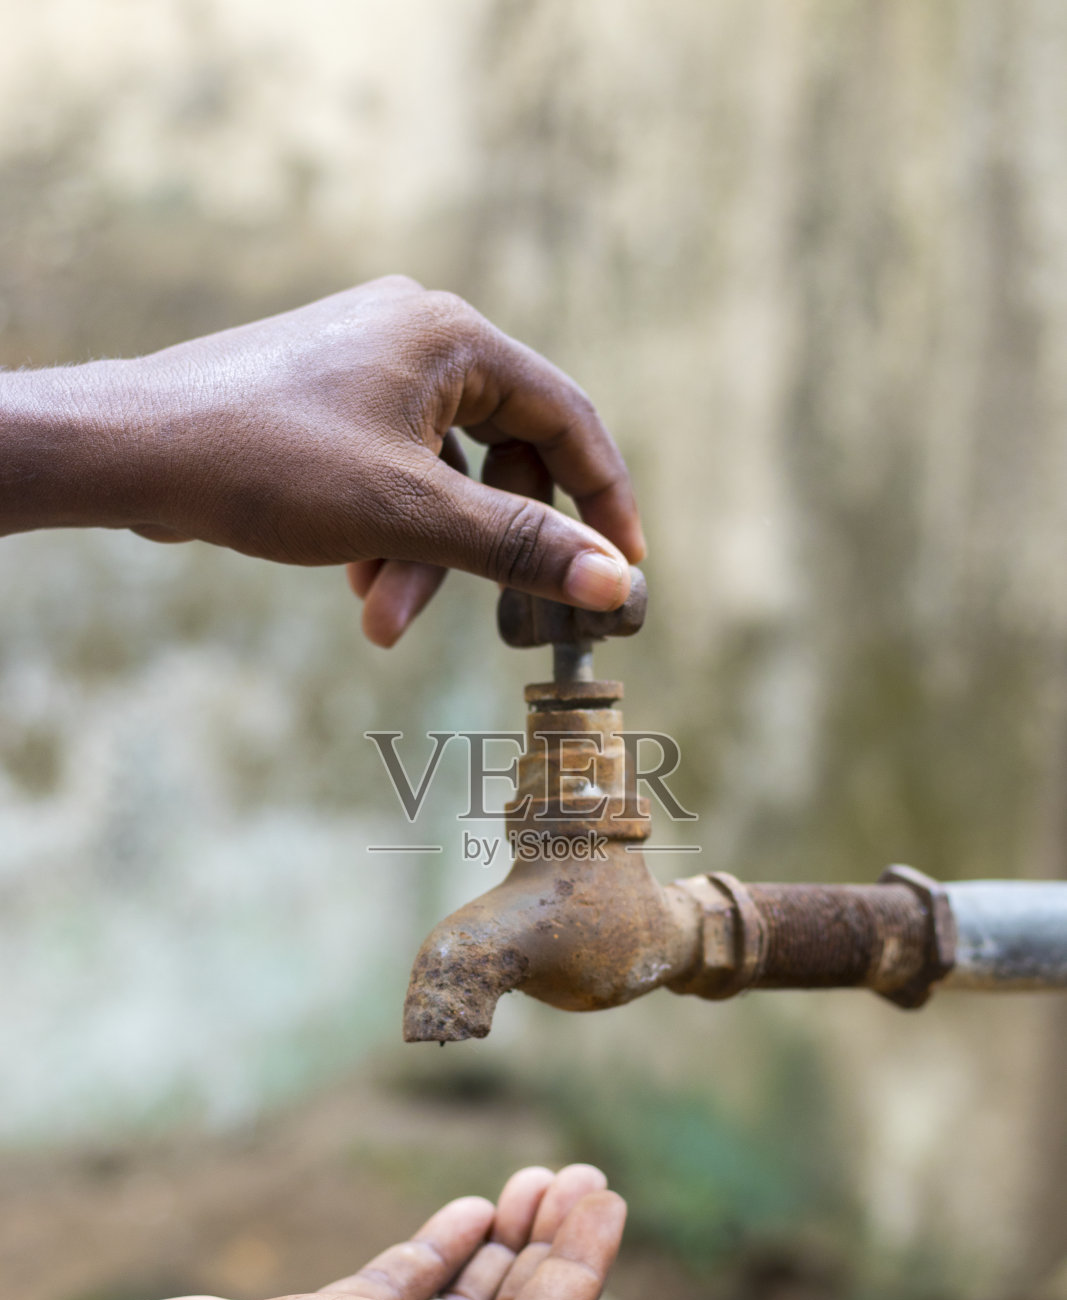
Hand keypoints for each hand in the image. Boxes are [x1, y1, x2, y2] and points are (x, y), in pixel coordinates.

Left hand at [0, 278, 643, 645]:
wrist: (132, 450)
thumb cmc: (268, 461)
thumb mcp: (409, 513)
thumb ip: (519, 545)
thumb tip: (612, 582)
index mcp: (451, 335)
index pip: (568, 415)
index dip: (603, 498)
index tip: (623, 568)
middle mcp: (417, 335)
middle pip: (502, 454)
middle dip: (483, 547)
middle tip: (497, 615)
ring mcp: (370, 365)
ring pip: (441, 477)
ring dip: (425, 555)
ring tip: (381, 616)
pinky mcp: (331, 399)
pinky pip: (394, 472)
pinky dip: (387, 532)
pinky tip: (355, 581)